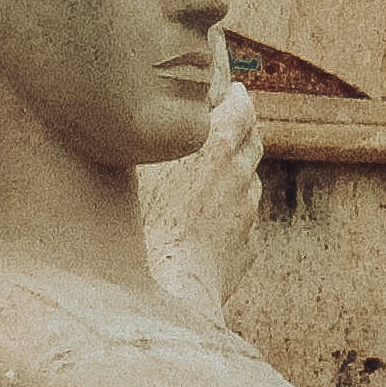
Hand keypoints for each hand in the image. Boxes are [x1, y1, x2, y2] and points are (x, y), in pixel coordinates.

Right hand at [140, 79, 268, 321]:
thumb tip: (137, 124)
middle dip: (241, 133)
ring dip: (235, 179)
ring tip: (208, 183)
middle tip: (224, 129)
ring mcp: (246, 215)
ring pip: (248, 185)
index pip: (241, 107)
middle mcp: (239, 175)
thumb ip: (147, 141)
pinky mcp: (245, 250)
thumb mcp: (133, 168)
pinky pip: (242, 227)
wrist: (163, 293)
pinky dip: (229, 221)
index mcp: (216, 146)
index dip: (237, 98)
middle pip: (252, 142)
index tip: (231, 93)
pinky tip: (205, 229)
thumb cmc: (136, 227)